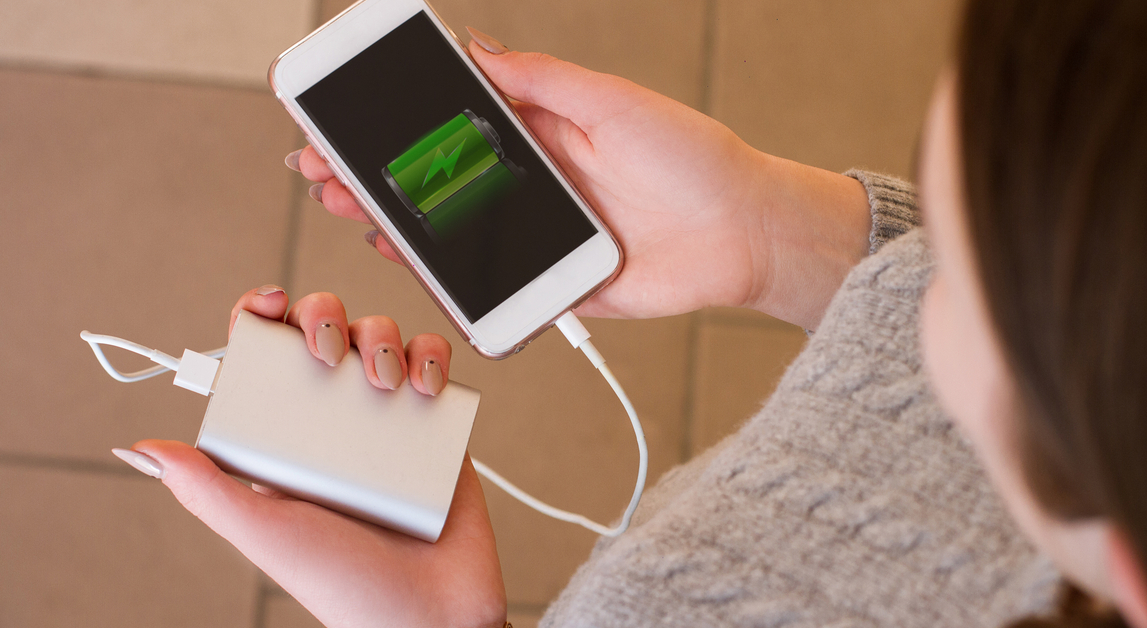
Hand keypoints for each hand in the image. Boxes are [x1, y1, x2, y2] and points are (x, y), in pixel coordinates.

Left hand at [121, 286, 505, 627]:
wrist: (430, 614)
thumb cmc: (344, 586)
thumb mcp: (265, 533)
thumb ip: (206, 489)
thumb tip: (142, 450)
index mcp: (283, 444)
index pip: (261, 362)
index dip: (260, 321)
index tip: (269, 305)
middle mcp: (332, 425)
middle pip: (323, 332)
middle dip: (325, 317)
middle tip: (327, 353)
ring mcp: (386, 420)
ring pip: (380, 338)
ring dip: (382, 339)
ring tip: (383, 384)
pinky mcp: (436, 424)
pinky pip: (433, 365)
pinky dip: (431, 358)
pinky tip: (423, 388)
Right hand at [290, 37, 870, 328]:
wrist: (746, 232)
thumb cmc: (694, 159)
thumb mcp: (613, 103)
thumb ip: (542, 82)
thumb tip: (476, 48)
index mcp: (544, 134)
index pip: (452, 125)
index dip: (397, 123)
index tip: (346, 116)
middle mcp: (532, 186)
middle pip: (437, 182)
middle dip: (374, 173)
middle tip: (320, 168)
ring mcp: (538, 237)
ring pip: (451, 232)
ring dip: (393, 220)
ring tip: (344, 206)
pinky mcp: (553, 285)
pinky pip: (489, 285)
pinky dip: (443, 277)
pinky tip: (403, 258)